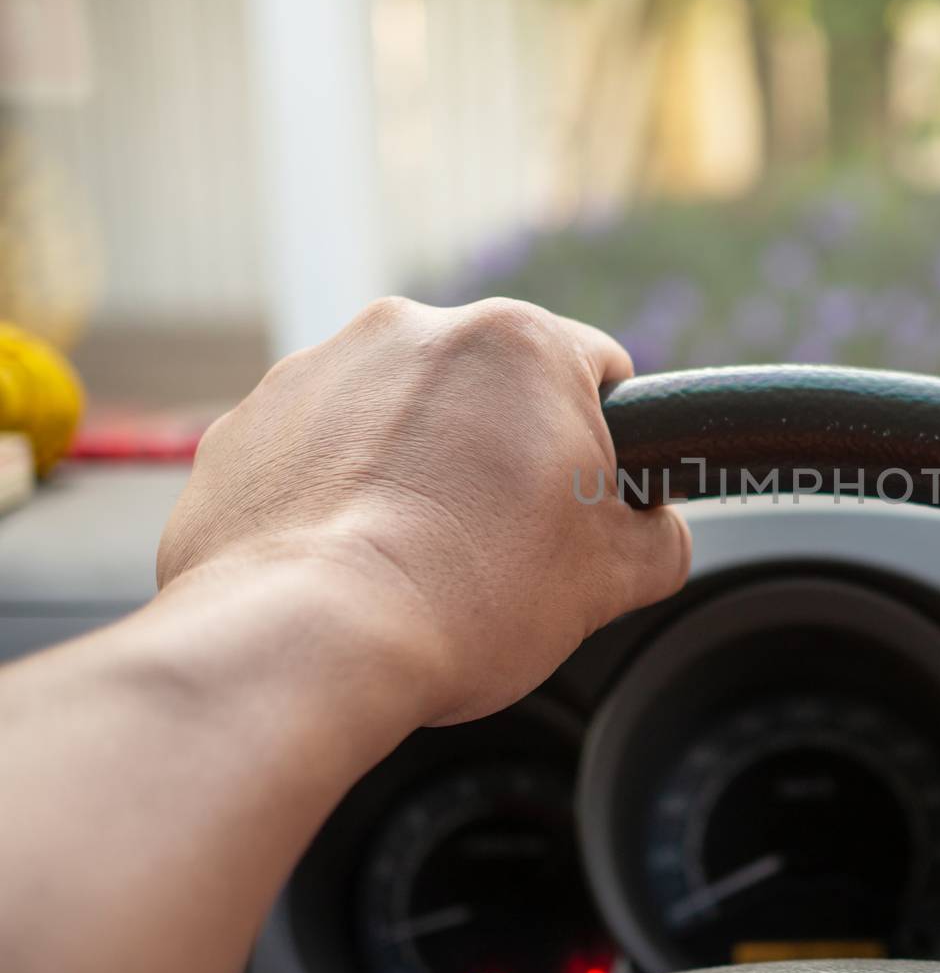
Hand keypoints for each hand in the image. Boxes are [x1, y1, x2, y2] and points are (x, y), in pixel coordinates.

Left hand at [156, 297, 689, 725]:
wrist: (311, 643)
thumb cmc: (471, 598)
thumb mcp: (616, 578)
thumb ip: (660, 535)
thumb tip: (654, 532)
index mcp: (517, 343)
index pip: (598, 370)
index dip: (605, 441)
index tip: (583, 497)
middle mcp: (412, 330)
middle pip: (489, 388)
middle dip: (500, 450)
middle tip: (501, 541)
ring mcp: (317, 371)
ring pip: (398, 413)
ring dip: (415, 465)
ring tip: (417, 557)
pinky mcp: (246, 425)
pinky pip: (316, 450)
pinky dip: (337, 491)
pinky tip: (350, 559)